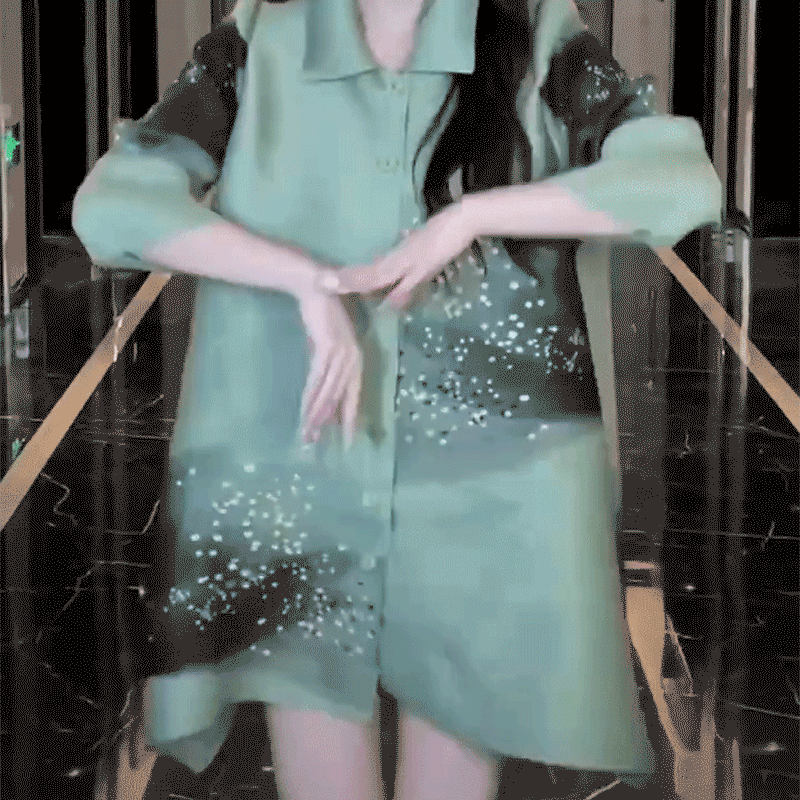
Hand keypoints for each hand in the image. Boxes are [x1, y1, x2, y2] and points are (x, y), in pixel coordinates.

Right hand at [298, 288, 362, 447]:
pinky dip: (312, 396)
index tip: (348, 439)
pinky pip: (319, 377)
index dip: (350, 417)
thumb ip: (328, 366)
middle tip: (322, 444)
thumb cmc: (323, 314)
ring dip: (318, 414)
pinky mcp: (328, 346)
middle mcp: (353, 357)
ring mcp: (342, 352)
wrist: (316, 284)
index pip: (354, 393)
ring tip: (309, 434)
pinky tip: (306, 411)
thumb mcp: (327, 344)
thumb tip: (322, 389)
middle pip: (342, 397)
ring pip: (330, 391)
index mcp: (357, 358)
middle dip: (333, 423)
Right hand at [327, 202, 476, 310]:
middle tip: (331, 279)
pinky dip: (386, 257)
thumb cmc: (445, 246)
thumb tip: (388, 304)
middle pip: (373, 269)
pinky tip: (385, 252)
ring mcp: (408, 247)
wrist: (462, 220)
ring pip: (384, 262)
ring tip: (353, 272)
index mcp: (397, 263)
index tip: (326, 284)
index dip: (349, 283)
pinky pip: (395, 254)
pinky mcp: (418, 242)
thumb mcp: (426, 270)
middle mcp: (398, 255)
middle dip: (353, 276)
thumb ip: (407, 287)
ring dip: (368, 268)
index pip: (369, 277)